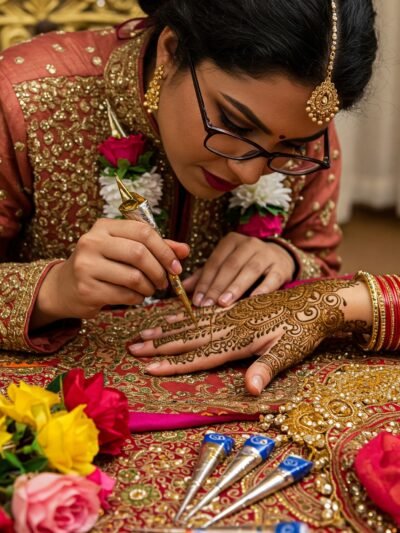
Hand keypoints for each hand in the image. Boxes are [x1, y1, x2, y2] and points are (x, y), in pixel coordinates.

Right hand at [31, 218, 188, 327]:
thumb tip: (185, 250)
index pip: (143, 231)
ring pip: (134, 277)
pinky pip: (125, 294)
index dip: (165, 250)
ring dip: (149, 287)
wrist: (64, 287)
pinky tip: (135, 297)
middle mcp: (92, 242)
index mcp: (104, 226)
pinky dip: (137, 298)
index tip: (177, 265)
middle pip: (139, 253)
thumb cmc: (102, 265)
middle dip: (159, 271)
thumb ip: (155, 247)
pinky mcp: (87, 289)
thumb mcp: (125, 249)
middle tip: (164, 282)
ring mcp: (87, 266)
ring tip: (149, 290)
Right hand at [129, 279, 370, 394]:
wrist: (316, 301)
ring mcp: (230, 314)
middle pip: (188, 337)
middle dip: (160, 345)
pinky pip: (203, 312)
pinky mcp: (234, 306)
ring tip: (143, 332)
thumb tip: (251, 390)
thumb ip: (267, 368)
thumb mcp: (291, 352)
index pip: (201, 355)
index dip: (175, 363)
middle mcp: (230, 325)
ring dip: (166, 329)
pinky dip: (184, 315)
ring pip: (191, 323)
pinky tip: (172, 316)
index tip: (150, 367)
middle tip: (133, 348)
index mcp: (240, 339)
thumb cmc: (304, 330)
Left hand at [182, 232, 294, 307]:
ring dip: (235, 287)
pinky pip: (272, 278)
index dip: (205, 281)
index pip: (215, 262)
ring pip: (249, 270)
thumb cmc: (245, 264)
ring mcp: (267, 254)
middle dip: (217, 286)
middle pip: (230, 266)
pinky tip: (252, 300)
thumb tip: (183, 288)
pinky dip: (263, 289)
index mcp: (231, 241)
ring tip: (224, 303)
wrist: (280, 258)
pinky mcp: (281, 267)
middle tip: (207, 305)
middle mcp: (249, 244)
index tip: (197, 300)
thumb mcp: (225, 265)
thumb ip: (205, 275)